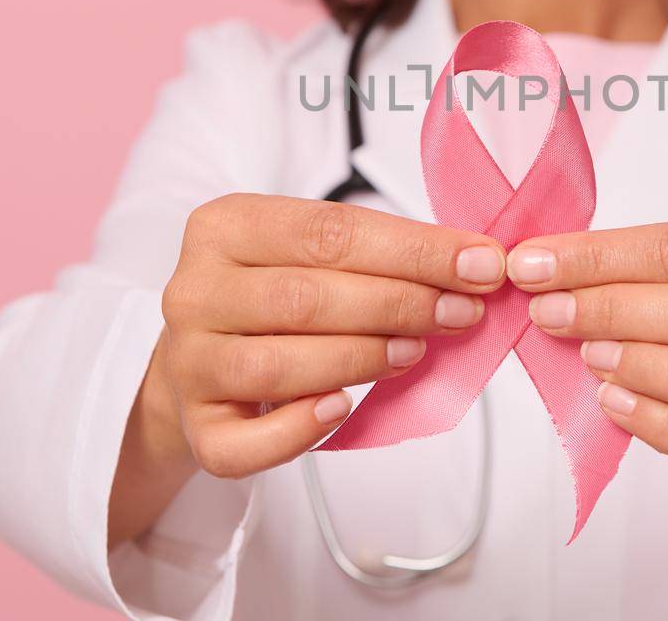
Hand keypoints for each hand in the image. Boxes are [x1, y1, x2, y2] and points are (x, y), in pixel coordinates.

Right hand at [153, 193, 506, 479]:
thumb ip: (377, 252)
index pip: (328, 231)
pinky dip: (300, 428)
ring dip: (362, 359)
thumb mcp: (310, 253)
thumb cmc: (273, 296)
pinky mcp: (196, 428)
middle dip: (399, 303)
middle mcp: (194, 291)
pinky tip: (343, 409)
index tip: (479, 264)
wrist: (200, 359)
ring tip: (416, 351)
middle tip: (461, 312)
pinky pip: (246, 441)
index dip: (413, 250)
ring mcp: (189, 362)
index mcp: (224, 227)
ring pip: (280, 366)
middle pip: (306, 297)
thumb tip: (472, 263)